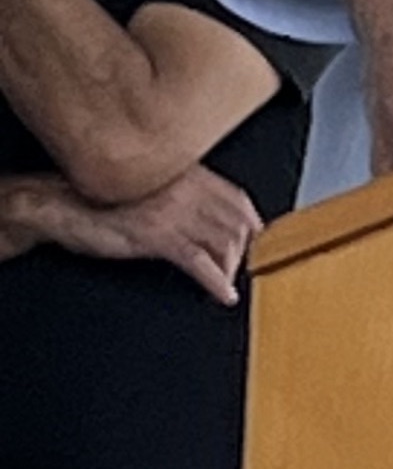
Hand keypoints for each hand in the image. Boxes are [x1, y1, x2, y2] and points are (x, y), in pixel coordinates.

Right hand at [35, 165, 263, 302]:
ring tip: (227, 283)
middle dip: (245, 250)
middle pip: (237, 223)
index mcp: (190, 174)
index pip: (238, 199)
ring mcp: (174, 211)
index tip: (257, 241)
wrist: (60, 203)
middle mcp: (188, 188)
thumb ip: (185, 193)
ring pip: (223, 242)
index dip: (253, 223)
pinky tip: (222, 294)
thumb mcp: (153, 186)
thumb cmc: (103, 196)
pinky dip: (216, 282)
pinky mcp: (156, 235)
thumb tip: (213, 217)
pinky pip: (199, 261)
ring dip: (231, 268)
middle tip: (241, 269)